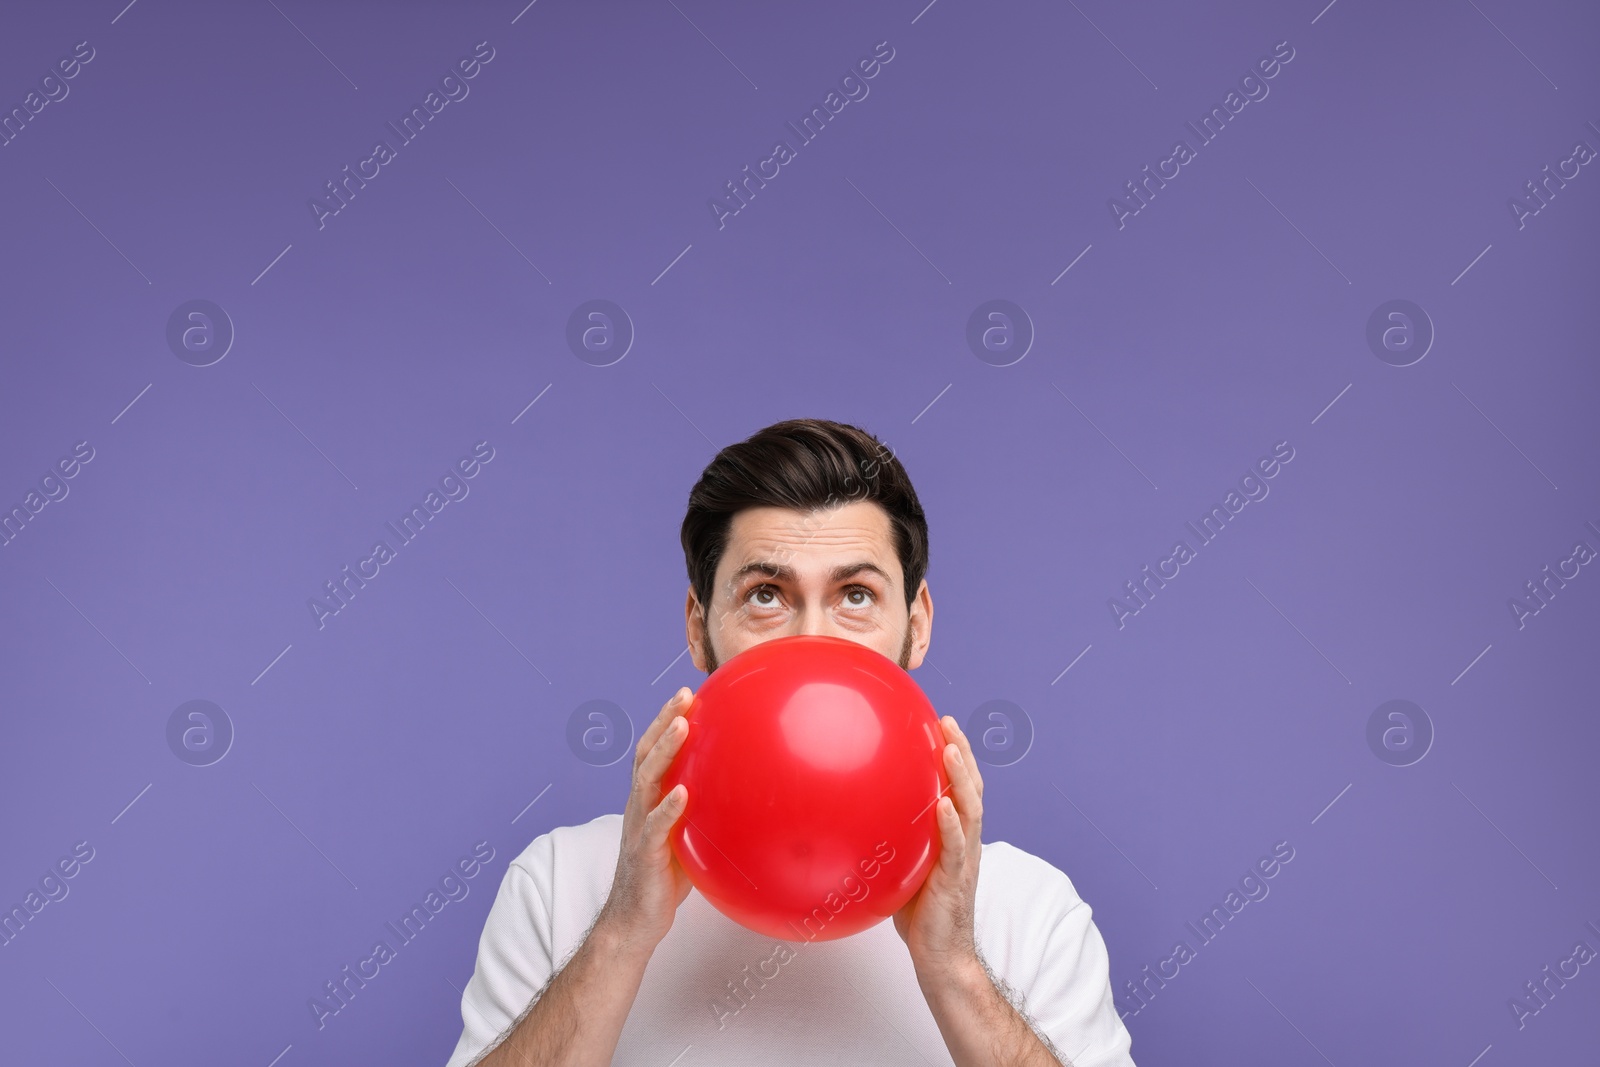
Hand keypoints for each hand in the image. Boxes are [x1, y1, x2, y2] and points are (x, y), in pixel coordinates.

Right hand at [596, 686, 695, 953]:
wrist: (633, 922)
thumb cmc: (663, 881)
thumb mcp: (683, 840)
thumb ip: (700, 816)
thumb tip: (742, 799)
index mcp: (646, 802)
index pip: (653, 752)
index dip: (665, 721)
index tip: (687, 694)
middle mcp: (638, 808)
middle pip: (646, 754)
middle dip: (664, 721)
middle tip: (685, 695)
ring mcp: (638, 829)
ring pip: (647, 780)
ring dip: (665, 751)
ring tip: (683, 726)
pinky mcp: (644, 854)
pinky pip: (655, 827)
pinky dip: (668, 807)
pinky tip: (684, 792)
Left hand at [893, 715, 984, 978]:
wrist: (941, 955)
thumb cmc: (919, 913)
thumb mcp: (901, 865)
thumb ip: (889, 839)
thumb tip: (846, 817)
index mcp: (955, 834)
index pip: (959, 786)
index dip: (955, 755)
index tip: (941, 724)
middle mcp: (965, 840)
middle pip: (971, 787)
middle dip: (962, 752)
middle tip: (948, 721)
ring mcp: (964, 858)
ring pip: (970, 809)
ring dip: (961, 778)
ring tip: (951, 749)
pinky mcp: (956, 879)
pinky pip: (956, 847)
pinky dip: (950, 824)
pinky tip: (942, 804)